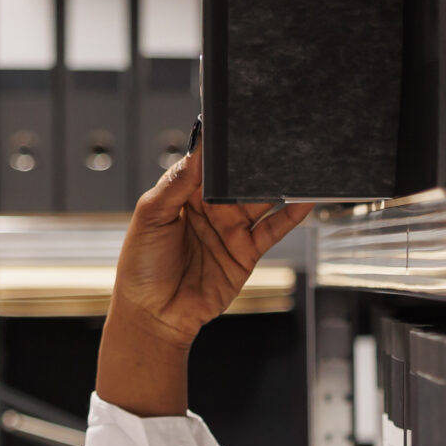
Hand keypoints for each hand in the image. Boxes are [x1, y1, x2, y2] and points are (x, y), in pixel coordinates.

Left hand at [98, 144, 310, 416]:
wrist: (155, 315)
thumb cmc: (141, 267)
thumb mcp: (149, 217)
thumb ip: (175, 184)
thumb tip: (197, 152)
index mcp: (184, 193)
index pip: (209, 162)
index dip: (222, 147)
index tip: (237, 129)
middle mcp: (211, 208)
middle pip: (239, 178)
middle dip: (255, 162)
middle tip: (275, 142)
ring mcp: (231, 229)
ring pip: (260, 199)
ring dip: (277, 184)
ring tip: (296, 165)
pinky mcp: (246, 252)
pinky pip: (272, 229)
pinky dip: (291, 215)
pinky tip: (304, 200)